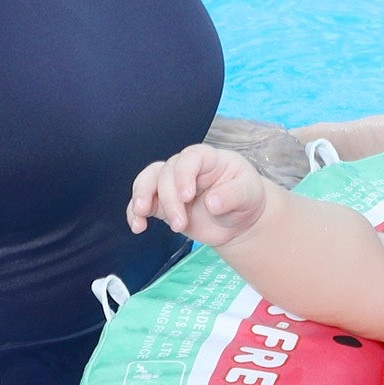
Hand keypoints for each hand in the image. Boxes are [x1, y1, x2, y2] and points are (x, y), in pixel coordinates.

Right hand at [126, 143, 268, 246]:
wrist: (238, 221)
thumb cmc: (245, 199)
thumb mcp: (249, 194)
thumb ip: (233, 195)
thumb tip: (211, 203)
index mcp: (208, 159)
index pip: (190, 157)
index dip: (184, 174)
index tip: (187, 196)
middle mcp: (186, 168)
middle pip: (166, 173)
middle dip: (168, 199)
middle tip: (179, 225)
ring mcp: (171, 185)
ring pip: (147, 180)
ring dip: (142, 197)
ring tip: (142, 216)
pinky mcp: (162, 204)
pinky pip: (141, 203)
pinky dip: (134, 213)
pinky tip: (138, 226)